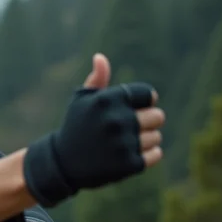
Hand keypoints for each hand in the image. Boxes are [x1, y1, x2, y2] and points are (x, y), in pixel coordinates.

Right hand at [81, 53, 163, 167]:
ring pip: (157, 137)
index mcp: (106, 100)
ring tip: (123, 143)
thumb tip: (100, 58)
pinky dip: (146, 156)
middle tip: (128, 128)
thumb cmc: (76, 127)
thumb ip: (97, 80)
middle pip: (158, 116)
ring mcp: (123, 143)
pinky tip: (127, 155)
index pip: (148, 94)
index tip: (133, 108)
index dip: (143, 101)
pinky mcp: (128, 164)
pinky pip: (156, 154)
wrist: (63, 163)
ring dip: (145, 140)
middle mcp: (116, 120)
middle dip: (146, 121)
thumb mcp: (81, 102)